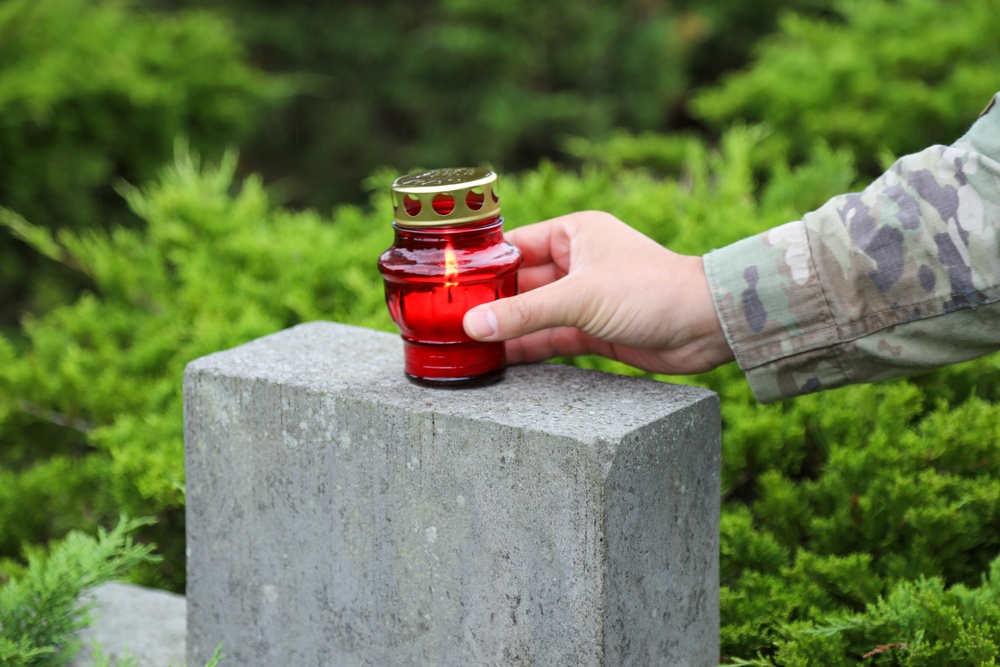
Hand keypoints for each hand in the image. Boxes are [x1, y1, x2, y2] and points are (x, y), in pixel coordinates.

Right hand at [462, 211, 734, 374]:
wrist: (706, 325)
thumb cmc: (652, 290)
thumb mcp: (580, 298)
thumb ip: (525, 313)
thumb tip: (473, 326)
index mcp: (574, 235)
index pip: (514, 246)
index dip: (482, 265)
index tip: (446, 283)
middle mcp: (576, 264)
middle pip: (519, 284)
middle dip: (488, 303)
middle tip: (447, 322)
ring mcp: (584, 299)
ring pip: (533, 314)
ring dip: (506, 330)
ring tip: (464, 347)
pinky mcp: (593, 331)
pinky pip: (550, 338)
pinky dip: (528, 349)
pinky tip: (498, 362)